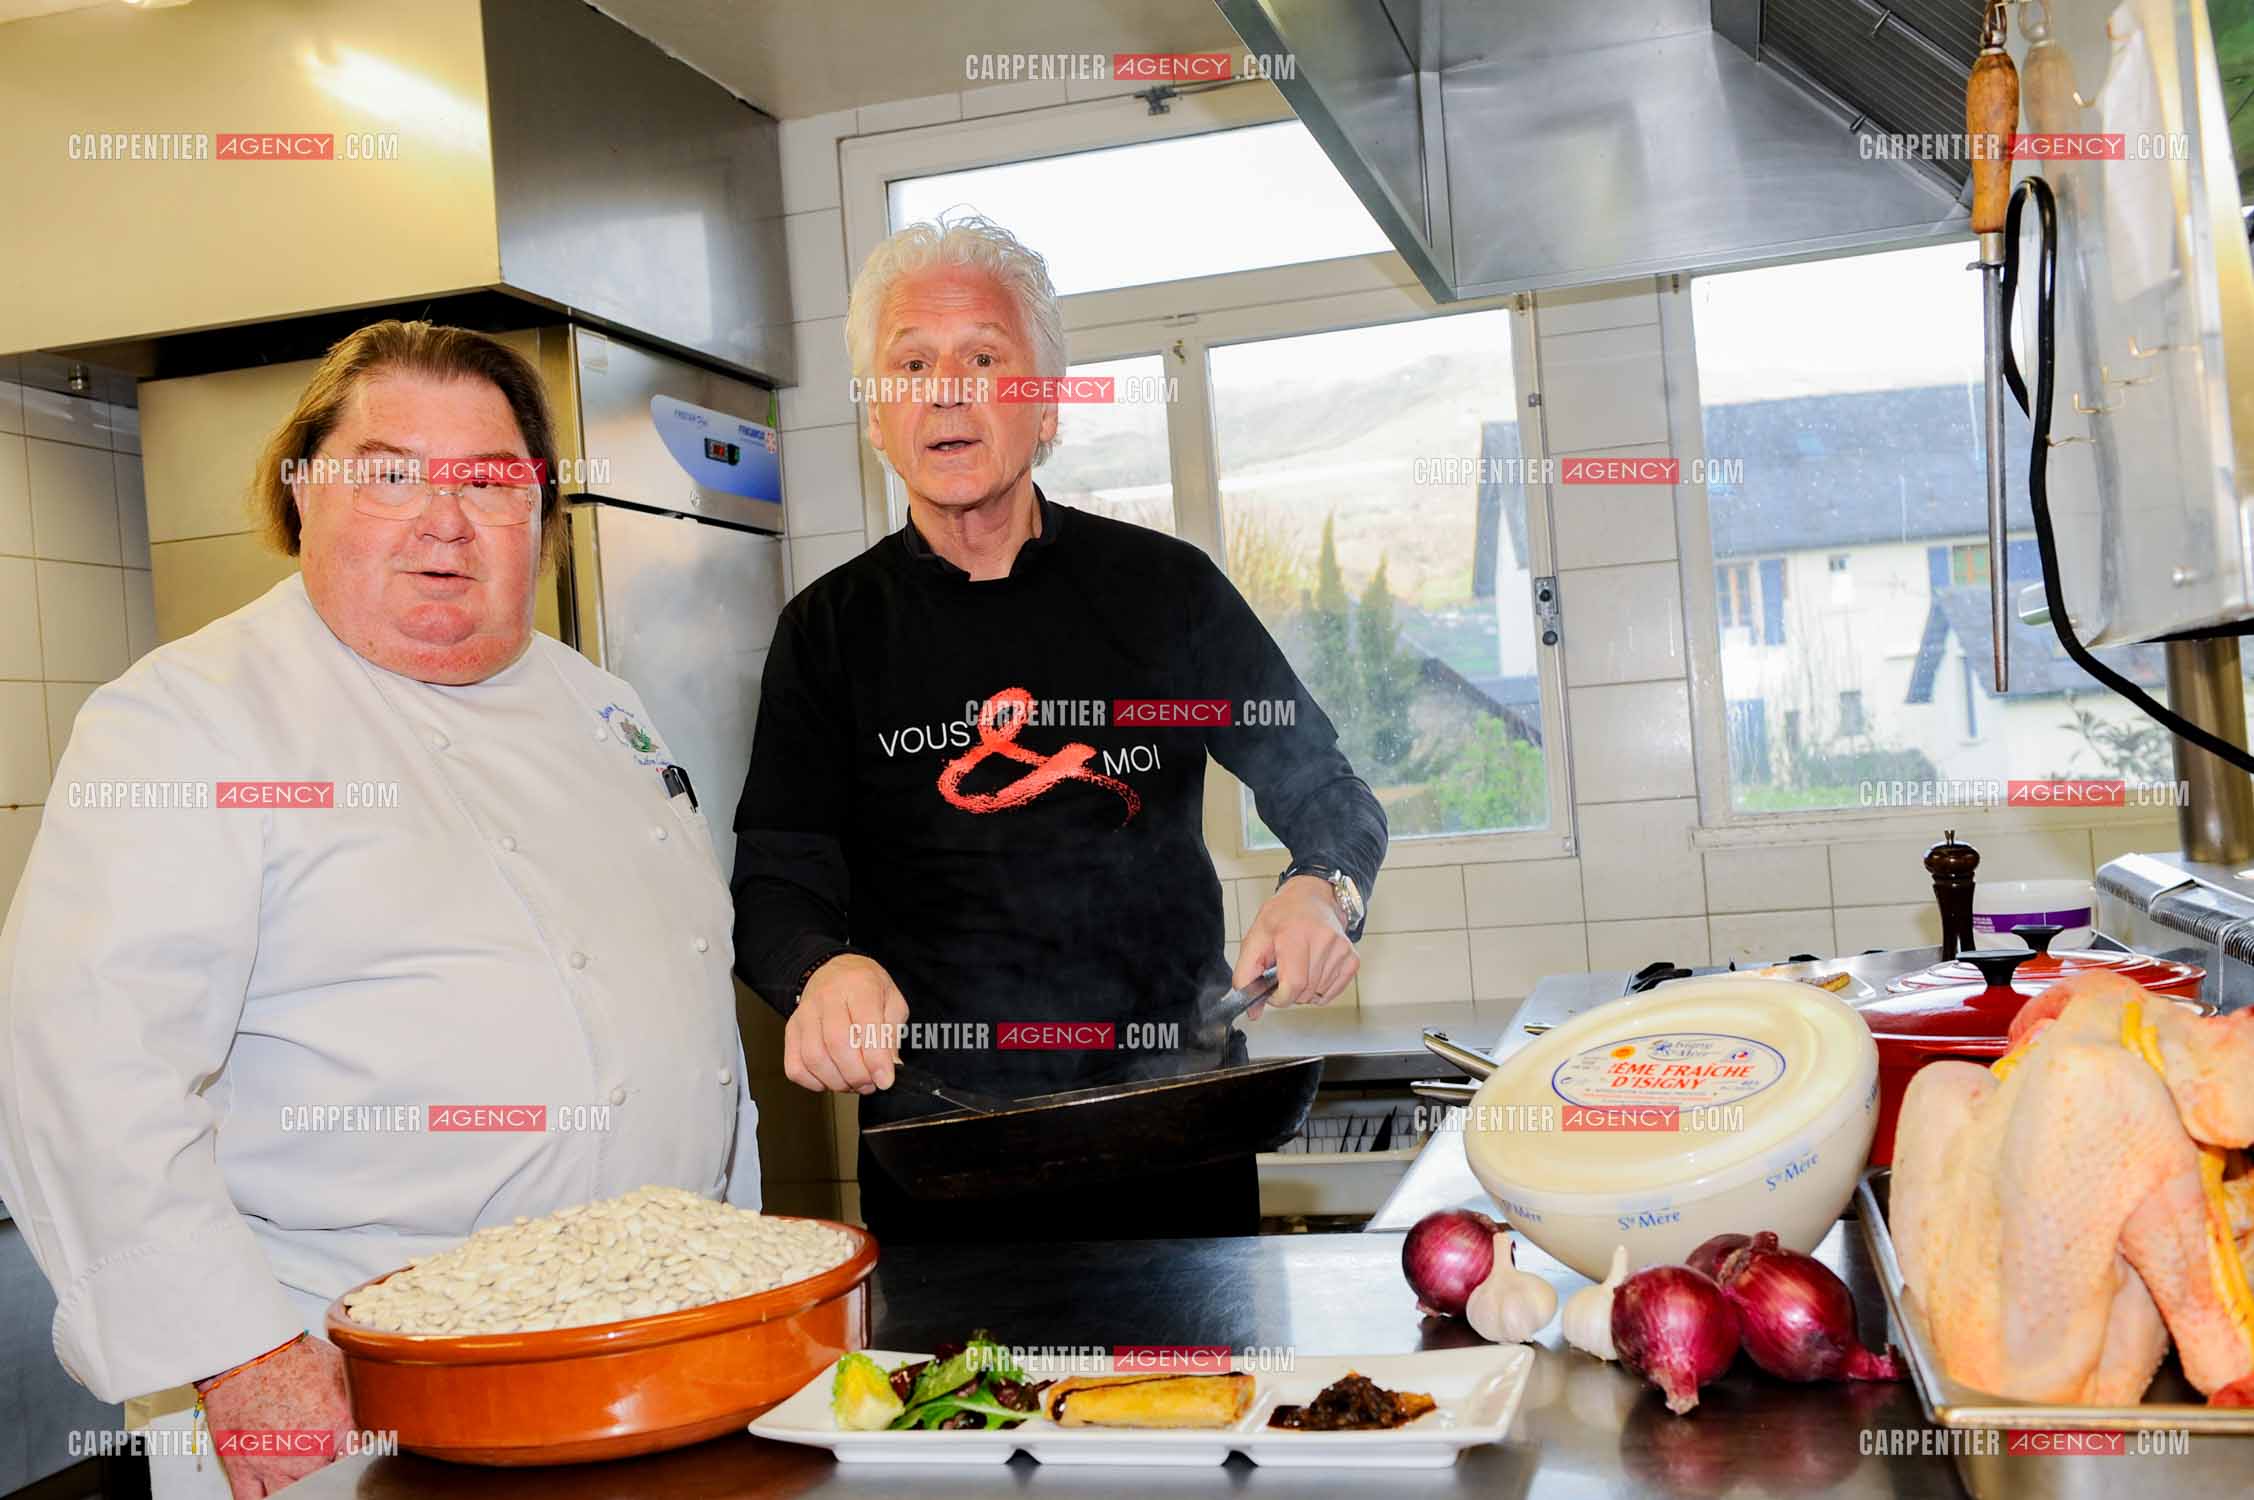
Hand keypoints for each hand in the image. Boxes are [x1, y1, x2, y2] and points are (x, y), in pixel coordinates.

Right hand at [201, 1334, 353, 1498]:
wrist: (247, 1353)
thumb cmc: (292, 1357)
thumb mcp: (342, 1370)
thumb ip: (360, 1398)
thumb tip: (378, 1405)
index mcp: (341, 1427)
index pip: (364, 1462)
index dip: (363, 1461)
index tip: (357, 1457)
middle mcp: (309, 1452)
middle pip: (329, 1481)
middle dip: (329, 1471)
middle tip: (325, 1459)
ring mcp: (274, 1465)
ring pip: (294, 1495)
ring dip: (301, 1487)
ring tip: (303, 1472)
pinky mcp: (243, 1468)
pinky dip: (266, 1499)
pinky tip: (275, 1490)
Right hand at [786, 953, 907, 1093]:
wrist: (836, 971)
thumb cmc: (866, 988)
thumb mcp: (892, 1001)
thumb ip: (892, 1035)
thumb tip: (889, 1067)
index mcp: (859, 986)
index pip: (866, 1025)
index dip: (876, 1060)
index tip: (885, 1080)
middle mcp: (827, 997)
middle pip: (837, 1044)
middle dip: (857, 1074)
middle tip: (870, 1083)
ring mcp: (804, 1014)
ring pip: (814, 1058)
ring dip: (837, 1081)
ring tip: (854, 1082)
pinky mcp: (791, 1031)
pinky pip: (795, 1067)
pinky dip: (814, 1082)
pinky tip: (831, 1078)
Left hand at [1234, 875, 1357, 1016]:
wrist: (1310, 898)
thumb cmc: (1282, 917)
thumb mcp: (1254, 939)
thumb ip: (1246, 976)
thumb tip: (1253, 1011)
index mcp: (1295, 935)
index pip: (1293, 985)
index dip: (1279, 997)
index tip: (1274, 991)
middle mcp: (1323, 940)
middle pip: (1305, 992)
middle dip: (1290, 992)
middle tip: (1284, 973)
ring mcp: (1341, 949)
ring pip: (1319, 994)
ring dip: (1305, 990)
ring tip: (1299, 966)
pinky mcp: (1352, 958)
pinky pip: (1333, 991)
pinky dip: (1320, 989)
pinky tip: (1314, 970)